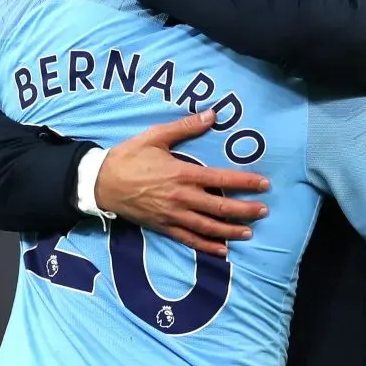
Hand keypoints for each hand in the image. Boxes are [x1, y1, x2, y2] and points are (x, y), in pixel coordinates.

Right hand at [96, 109, 270, 256]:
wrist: (101, 182)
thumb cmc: (129, 156)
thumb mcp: (156, 136)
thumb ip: (186, 127)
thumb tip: (213, 114)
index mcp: (182, 174)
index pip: (221, 179)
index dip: (245, 182)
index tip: (264, 184)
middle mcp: (181, 197)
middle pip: (220, 207)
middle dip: (245, 210)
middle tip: (264, 211)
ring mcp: (172, 215)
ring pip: (208, 226)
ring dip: (231, 230)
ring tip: (250, 232)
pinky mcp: (163, 227)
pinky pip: (189, 239)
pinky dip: (207, 246)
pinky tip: (222, 250)